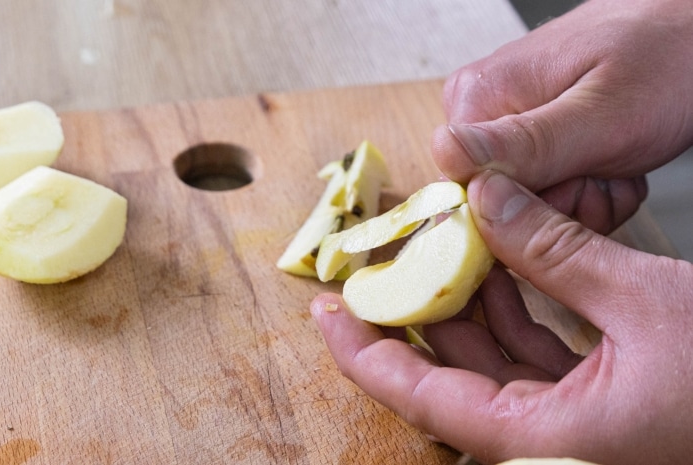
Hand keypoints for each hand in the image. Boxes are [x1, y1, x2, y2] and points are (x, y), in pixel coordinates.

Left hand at [311, 171, 692, 464]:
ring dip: (469, 301)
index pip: (422, 399)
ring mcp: (574, 422)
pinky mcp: (598, 397)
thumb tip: (487, 201)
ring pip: (491, 360)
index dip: (364, 355)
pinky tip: (505, 263)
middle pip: (449, 376)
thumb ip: (556, 252)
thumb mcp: (647, 302)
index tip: (326, 314)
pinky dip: (515, 307)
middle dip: (417, 314)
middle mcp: (551, 441)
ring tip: (449, 245)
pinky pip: (532, 353)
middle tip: (388, 262)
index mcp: (548, 441)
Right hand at [431, 0, 692, 234]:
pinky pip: (547, 188)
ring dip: (581, 199)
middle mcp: (482, 109)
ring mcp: (508, 121)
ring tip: (614, 164)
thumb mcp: (600, 115)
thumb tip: (446, 154)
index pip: (466, 193)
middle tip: (603, 174)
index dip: (522, 211)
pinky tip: (611, 163)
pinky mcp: (533, 132)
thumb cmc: (667, 58)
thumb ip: (523, 144)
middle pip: (498, 201)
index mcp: (479, 98)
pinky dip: (587, 188)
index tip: (574, 189)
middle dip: (560, 205)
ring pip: (528, 201)